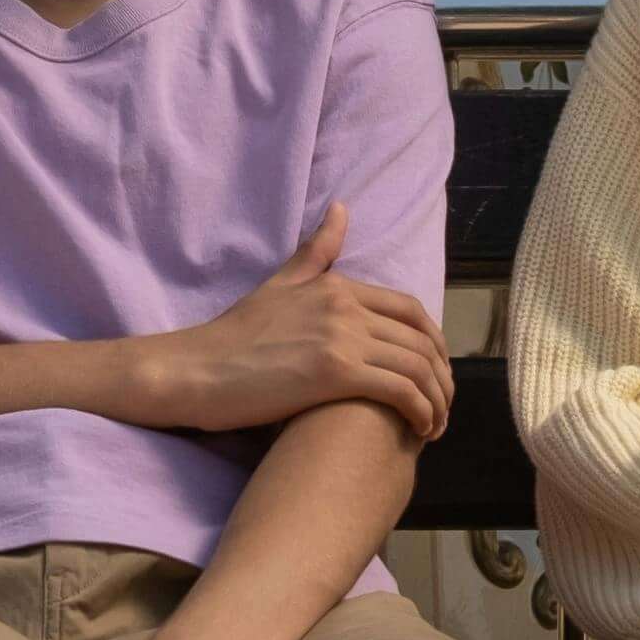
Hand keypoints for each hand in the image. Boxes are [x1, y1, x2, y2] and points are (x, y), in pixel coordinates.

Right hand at [135, 204, 451, 442]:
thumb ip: (315, 252)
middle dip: (442, 375)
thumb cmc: (233, 336)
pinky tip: (420, 430)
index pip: (410, 309)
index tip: (436, 369)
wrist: (196, 370)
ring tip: (435, 426)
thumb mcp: (279, 283)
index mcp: (338, 286)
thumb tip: (341, 208)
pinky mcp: (335, 373)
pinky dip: (421, 412)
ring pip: (417, 367)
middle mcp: (346, 306)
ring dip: (438, 400)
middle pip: (421, 339)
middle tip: (443, 404)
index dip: (434, 341)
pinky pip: (401, 391)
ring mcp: (341, 337)